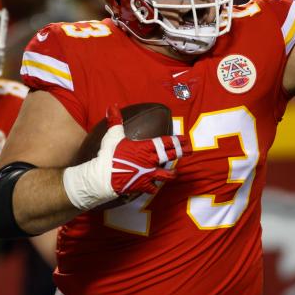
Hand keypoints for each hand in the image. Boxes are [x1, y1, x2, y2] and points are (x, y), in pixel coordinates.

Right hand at [63, 104, 189, 209]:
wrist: (104, 176)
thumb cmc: (109, 154)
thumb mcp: (113, 134)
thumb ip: (115, 120)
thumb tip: (112, 106)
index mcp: (146, 147)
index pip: (166, 142)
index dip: (177, 140)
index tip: (185, 139)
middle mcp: (150, 161)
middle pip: (171, 156)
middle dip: (182, 153)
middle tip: (190, 151)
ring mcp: (148, 174)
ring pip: (166, 175)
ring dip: (171, 174)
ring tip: (175, 173)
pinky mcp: (142, 186)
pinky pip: (152, 188)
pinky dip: (154, 188)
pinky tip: (155, 188)